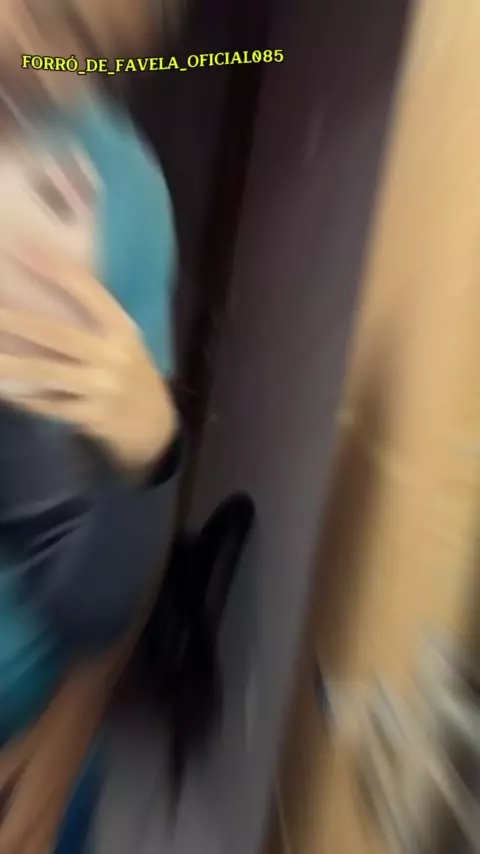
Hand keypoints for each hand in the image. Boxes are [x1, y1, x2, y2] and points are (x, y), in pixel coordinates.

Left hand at [0, 248, 176, 471]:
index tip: (25, 248)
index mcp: (122, 331)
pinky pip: (49, 405)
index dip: (57, 269)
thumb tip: (47, 291)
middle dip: (18, 322)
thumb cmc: (131, 376)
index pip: (89, 292)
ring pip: (46, 373)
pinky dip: (25, 397)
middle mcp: (113, 356)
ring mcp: (102, 389)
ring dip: (11, 365)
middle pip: (57, 334)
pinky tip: (5, 389)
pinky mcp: (91, 417)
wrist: (155, 427)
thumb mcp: (123, 344)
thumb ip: (95, 323)